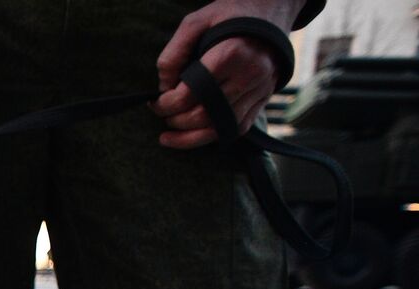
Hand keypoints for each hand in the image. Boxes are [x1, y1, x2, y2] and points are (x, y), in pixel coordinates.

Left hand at [152, 0, 303, 148]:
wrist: (271, 11)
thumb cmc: (229, 15)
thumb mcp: (195, 22)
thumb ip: (174, 53)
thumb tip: (163, 87)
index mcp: (231, 54)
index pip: (191, 94)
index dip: (167, 104)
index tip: (155, 102)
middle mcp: (249, 74)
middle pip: (204, 115)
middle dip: (176, 121)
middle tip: (163, 115)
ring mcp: (260, 89)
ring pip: (221, 128)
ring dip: (189, 137)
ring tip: (169, 136)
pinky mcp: (265, 97)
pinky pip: (237, 127)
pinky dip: (212, 135)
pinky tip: (194, 134)